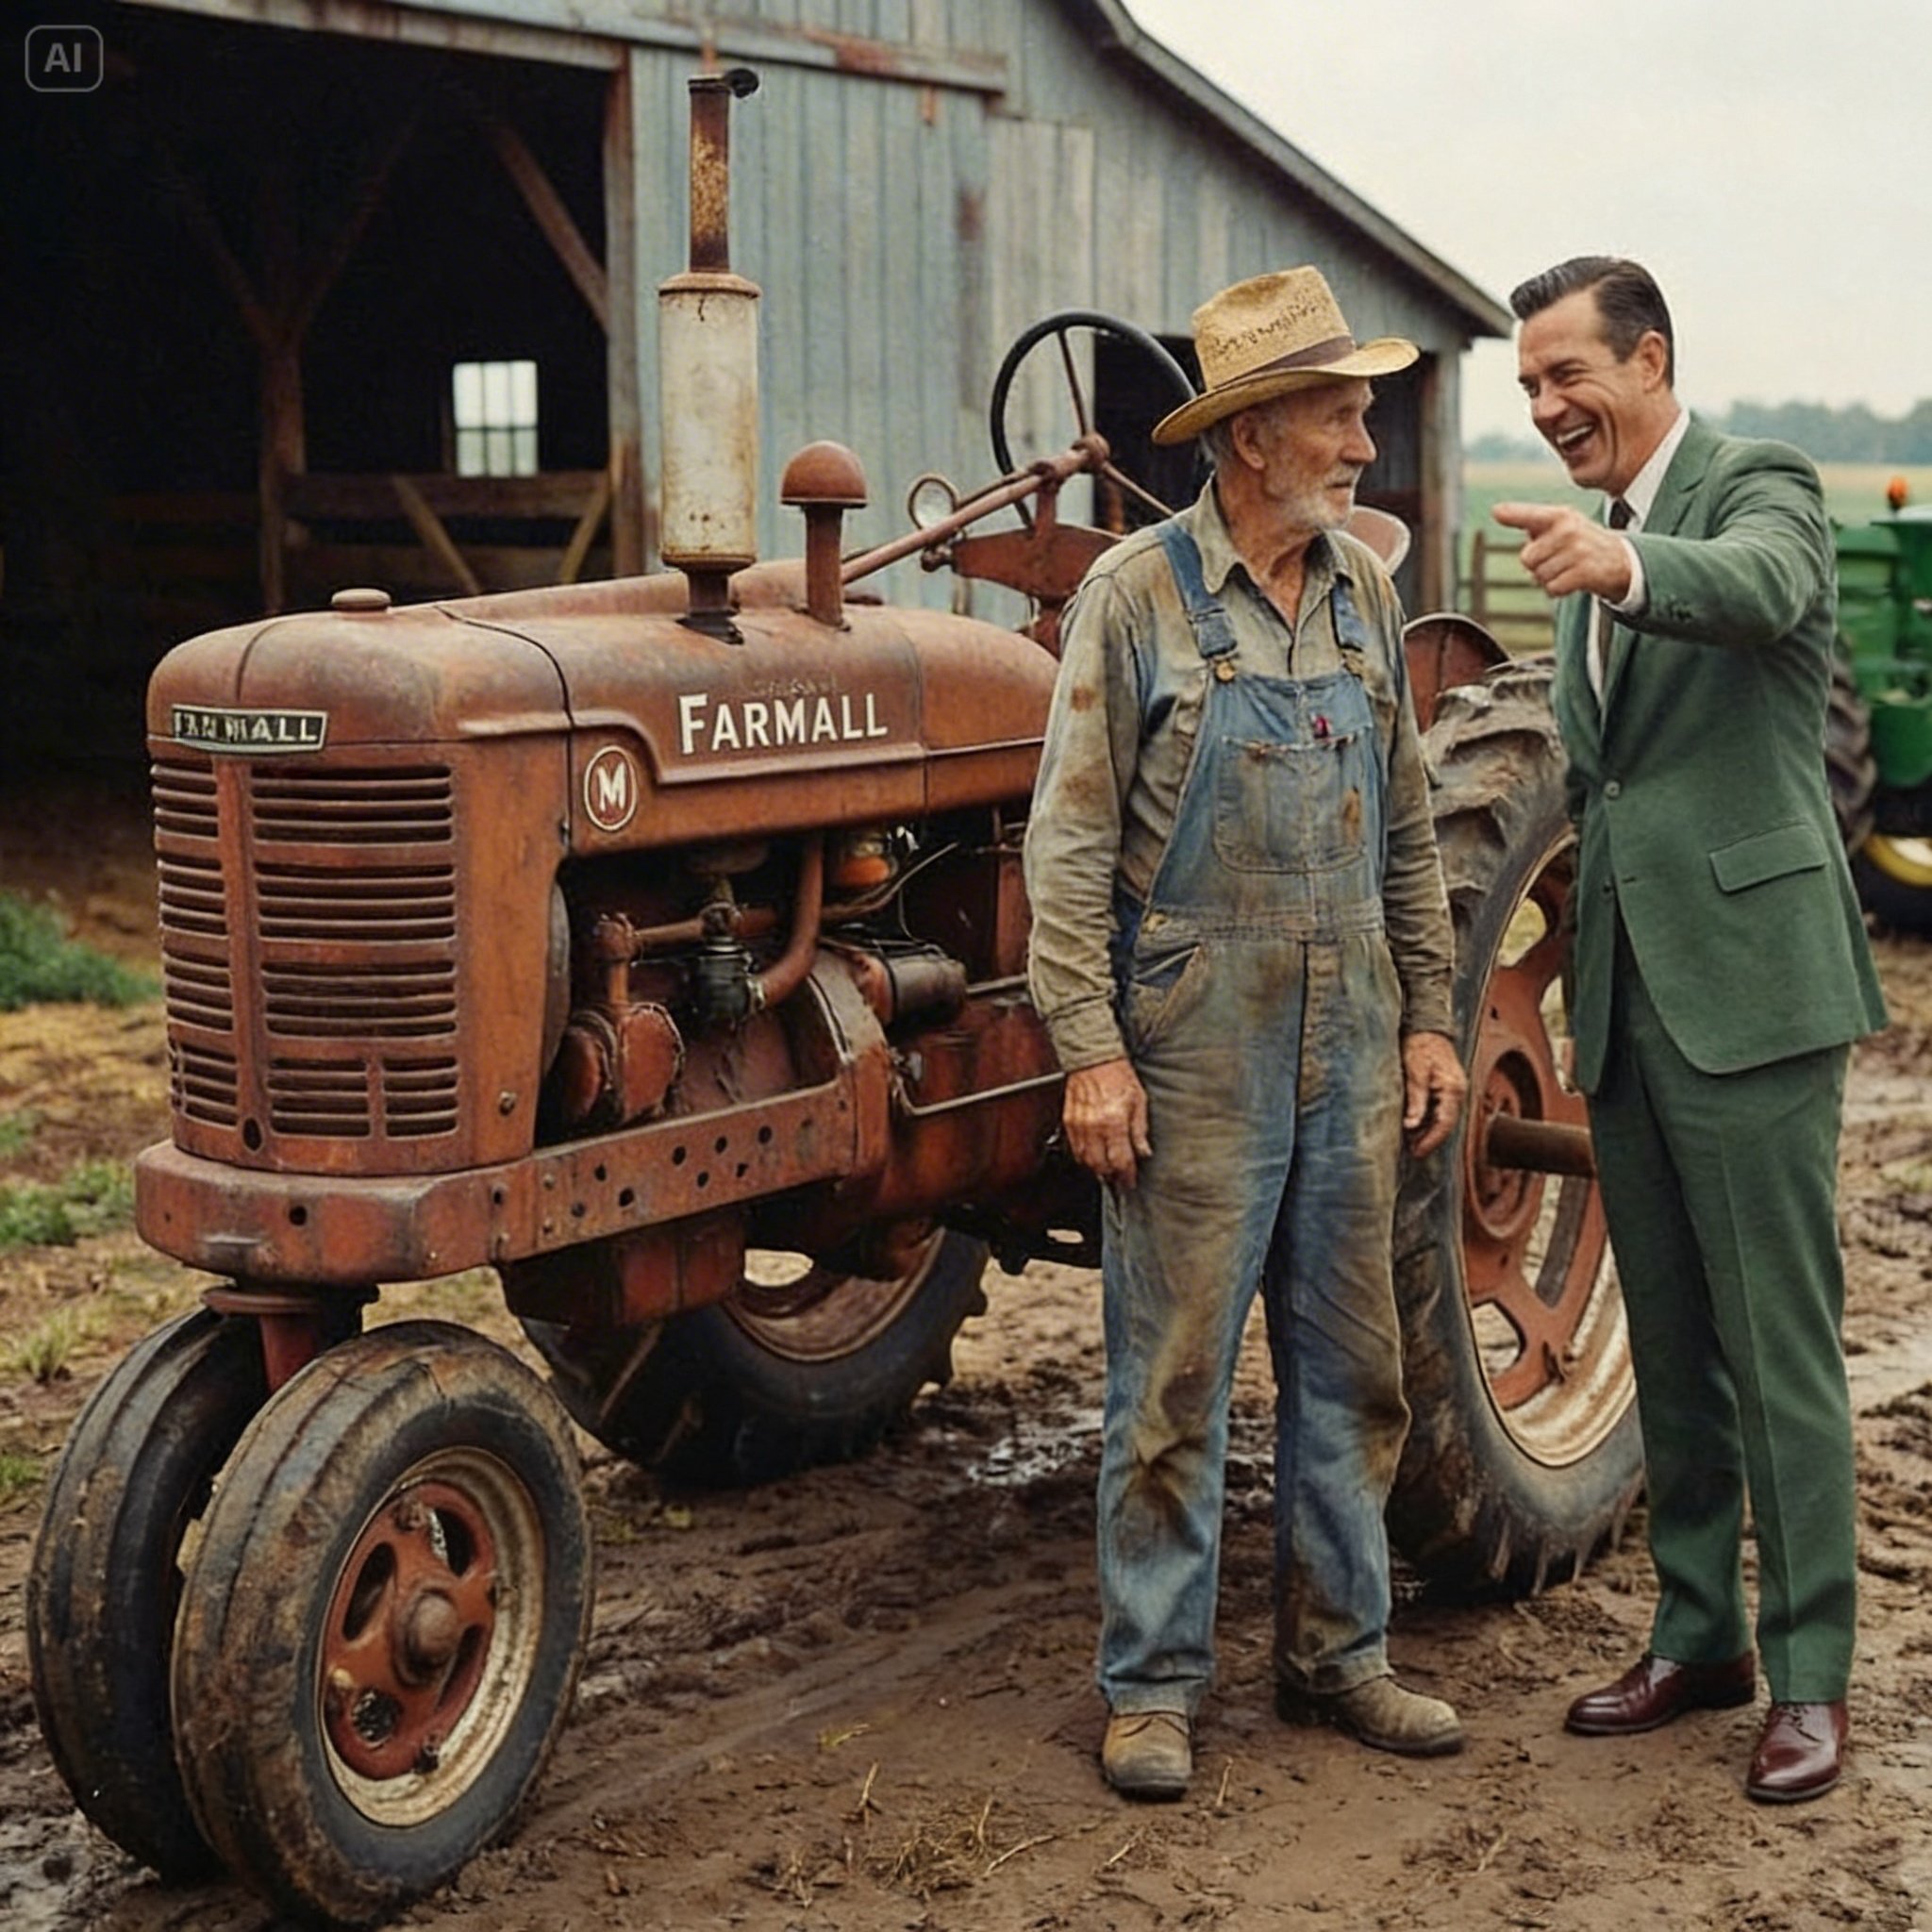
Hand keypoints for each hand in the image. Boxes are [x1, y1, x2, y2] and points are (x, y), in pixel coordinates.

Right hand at [1062, 1057, 1152, 1187]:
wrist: (1093, 1059)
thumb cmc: (1117, 1075)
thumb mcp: (1139, 1101)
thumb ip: (1140, 1129)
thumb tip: (1143, 1151)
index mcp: (1114, 1122)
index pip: (1120, 1160)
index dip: (1127, 1175)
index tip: (1130, 1181)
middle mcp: (1094, 1127)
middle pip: (1100, 1166)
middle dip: (1111, 1176)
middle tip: (1120, 1178)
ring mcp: (1078, 1125)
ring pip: (1084, 1160)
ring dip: (1096, 1168)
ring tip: (1107, 1169)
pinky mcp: (1068, 1121)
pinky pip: (1074, 1148)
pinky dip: (1083, 1156)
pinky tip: (1093, 1154)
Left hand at [1402, 1031, 1466, 1157]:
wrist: (1427, 1027)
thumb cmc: (1419, 1046)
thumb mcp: (1414, 1073)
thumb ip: (1416, 1100)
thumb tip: (1411, 1125)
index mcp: (1453, 1090)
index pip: (1445, 1124)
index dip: (1431, 1141)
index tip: (1417, 1152)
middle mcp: (1458, 1093)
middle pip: (1446, 1125)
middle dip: (1430, 1140)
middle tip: (1413, 1152)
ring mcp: (1454, 1091)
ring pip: (1444, 1119)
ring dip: (1429, 1132)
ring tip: (1412, 1143)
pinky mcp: (1447, 1088)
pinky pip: (1441, 1110)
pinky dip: (1430, 1120)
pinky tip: (1416, 1126)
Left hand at [1492, 502, 1633, 601]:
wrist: (1617, 559)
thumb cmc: (1577, 541)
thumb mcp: (1559, 525)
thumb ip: (1530, 521)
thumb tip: (1499, 511)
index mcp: (1559, 516)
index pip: (1531, 516)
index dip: (1514, 514)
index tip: (1497, 512)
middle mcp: (1568, 530)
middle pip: (1526, 559)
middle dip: (1536, 565)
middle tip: (1556, 559)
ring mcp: (1578, 551)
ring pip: (1539, 576)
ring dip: (1548, 578)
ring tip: (1565, 568)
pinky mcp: (1584, 573)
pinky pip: (1552, 589)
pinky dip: (1557, 589)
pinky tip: (1570, 579)